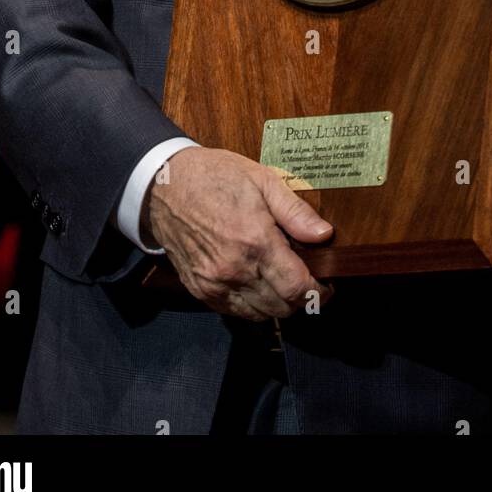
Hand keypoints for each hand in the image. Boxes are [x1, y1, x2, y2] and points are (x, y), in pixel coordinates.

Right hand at [145, 146, 334, 321]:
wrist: (165, 185)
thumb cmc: (216, 176)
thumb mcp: (262, 180)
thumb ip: (295, 211)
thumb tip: (325, 235)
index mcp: (254, 241)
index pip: (297, 288)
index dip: (319, 290)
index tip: (327, 281)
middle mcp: (234, 270)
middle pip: (282, 308)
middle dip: (301, 298)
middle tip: (307, 279)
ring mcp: (215, 284)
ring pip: (261, 315)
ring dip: (278, 304)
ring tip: (282, 280)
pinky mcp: (200, 290)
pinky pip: (236, 312)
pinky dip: (253, 305)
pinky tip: (257, 282)